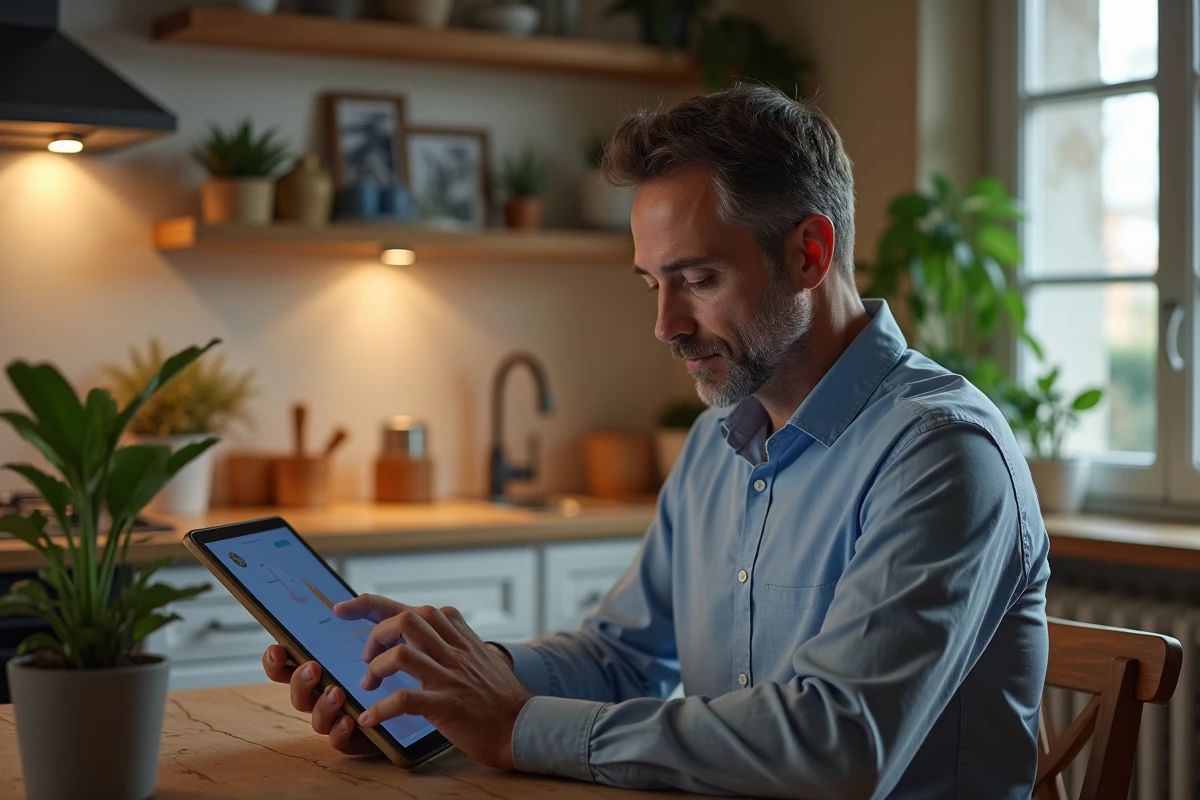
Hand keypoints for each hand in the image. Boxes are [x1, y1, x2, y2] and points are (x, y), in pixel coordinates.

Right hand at [260, 594, 406, 756]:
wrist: (437, 693)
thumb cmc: (406, 661)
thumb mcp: (392, 631)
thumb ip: (370, 612)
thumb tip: (338, 606)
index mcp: (326, 669)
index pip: (290, 666)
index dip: (276, 660)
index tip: (278, 647)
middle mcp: (327, 695)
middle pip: (298, 693)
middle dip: (299, 681)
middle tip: (314, 668)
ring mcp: (341, 718)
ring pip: (316, 719)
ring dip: (323, 705)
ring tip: (336, 692)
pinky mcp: (359, 739)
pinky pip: (340, 741)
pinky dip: (341, 731)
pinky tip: (349, 719)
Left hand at [338, 595, 531, 769]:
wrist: (523, 725)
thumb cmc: (498, 697)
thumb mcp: (479, 658)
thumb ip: (454, 644)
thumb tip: (425, 638)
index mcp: (460, 638)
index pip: (417, 609)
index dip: (373, 603)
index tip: (344, 608)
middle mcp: (455, 651)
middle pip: (407, 619)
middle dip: (377, 634)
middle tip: (368, 658)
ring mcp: (451, 676)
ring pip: (402, 655)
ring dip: (376, 668)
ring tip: (369, 684)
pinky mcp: (447, 705)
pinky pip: (406, 699)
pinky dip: (381, 709)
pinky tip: (372, 718)